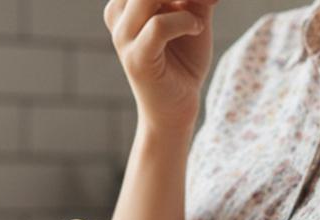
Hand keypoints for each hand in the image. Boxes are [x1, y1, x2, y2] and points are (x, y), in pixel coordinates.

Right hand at [105, 0, 218, 132]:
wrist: (176, 108)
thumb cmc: (183, 61)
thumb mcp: (194, 17)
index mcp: (127, 3)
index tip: (196, 0)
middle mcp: (119, 16)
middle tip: (200, 1)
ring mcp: (124, 38)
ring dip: (182, 0)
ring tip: (198, 13)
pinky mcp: (137, 60)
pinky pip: (158, 26)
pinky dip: (184, 22)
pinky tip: (197, 28)